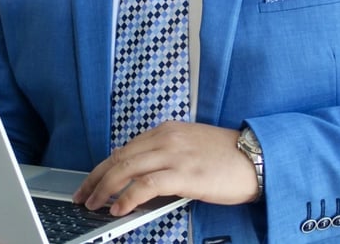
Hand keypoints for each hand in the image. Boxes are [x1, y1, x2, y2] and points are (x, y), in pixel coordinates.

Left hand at [73, 121, 258, 215]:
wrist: (257, 158)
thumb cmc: (226, 157)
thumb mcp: (190, 148)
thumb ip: (164, 156)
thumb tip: (138, 178)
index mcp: (166, 130)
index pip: (124, 149)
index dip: (103, 167)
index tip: (91, 181)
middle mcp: (166, 138)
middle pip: (119, 157)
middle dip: (96, 178)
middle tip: (82, 195)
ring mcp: (174, 154)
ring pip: (126, 169)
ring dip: (105, 189)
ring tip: (93, 204)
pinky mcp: (183, 173)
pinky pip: (145, 184)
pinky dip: (127, 197)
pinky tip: (118, 208)